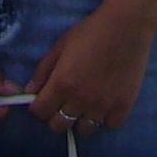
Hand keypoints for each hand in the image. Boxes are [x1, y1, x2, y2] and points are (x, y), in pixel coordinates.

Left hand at [27, 7, 152, 135]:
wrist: (127, 26)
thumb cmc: (91, 31)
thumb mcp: (60, 46)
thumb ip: (43, 71)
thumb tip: (30, 92)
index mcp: (62, 84)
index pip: (40, 112)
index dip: (38, 106)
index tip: (44, 99)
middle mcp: (80, 100)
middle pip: (58, 126)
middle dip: (56, 116)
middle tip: (63, 102)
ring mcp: (103, 106)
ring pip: (83, 130)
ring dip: (80, 119)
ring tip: (85, 104)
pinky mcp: (123, 106)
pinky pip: (109, 125)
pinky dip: (105, 118)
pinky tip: (105, 104)